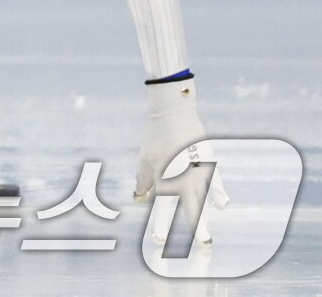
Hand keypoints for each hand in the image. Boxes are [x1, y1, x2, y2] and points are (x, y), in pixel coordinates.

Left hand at [134, 77, 229, 243]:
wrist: (173, 114)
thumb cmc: (155, 136)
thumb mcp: (145, 158)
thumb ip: (144, 179)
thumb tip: (139, 197)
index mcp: (163, 177)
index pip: (162, 206)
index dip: (160, 223)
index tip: (158, 240)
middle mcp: (180, 178)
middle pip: (187, 208)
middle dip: (192, 229)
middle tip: (199, 247)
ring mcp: (196, 171)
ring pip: (202, 201)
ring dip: (204, 220)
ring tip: (208, 239)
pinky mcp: (209, 163)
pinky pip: (216, 182)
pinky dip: (219, 193)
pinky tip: (223, 205)